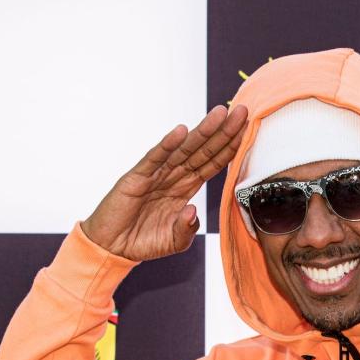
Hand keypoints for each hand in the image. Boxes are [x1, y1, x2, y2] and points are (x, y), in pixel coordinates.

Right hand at [82, 104, 248, 260]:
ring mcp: (155, 175)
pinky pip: (154, 159)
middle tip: (242, 112)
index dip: (229, 148)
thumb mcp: (174, 241)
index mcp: (184, 189)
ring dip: (202, 132)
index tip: (247, 130)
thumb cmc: (143, 241)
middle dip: (223, 132)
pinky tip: (181, 132)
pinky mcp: (136, 178)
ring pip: (183, 150)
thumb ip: (187, 229)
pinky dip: (167, 145)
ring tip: (219, 115)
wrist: (112, 248)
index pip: (211, 164)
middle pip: (203, 151)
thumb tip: (193, 211)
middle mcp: (173, 177)